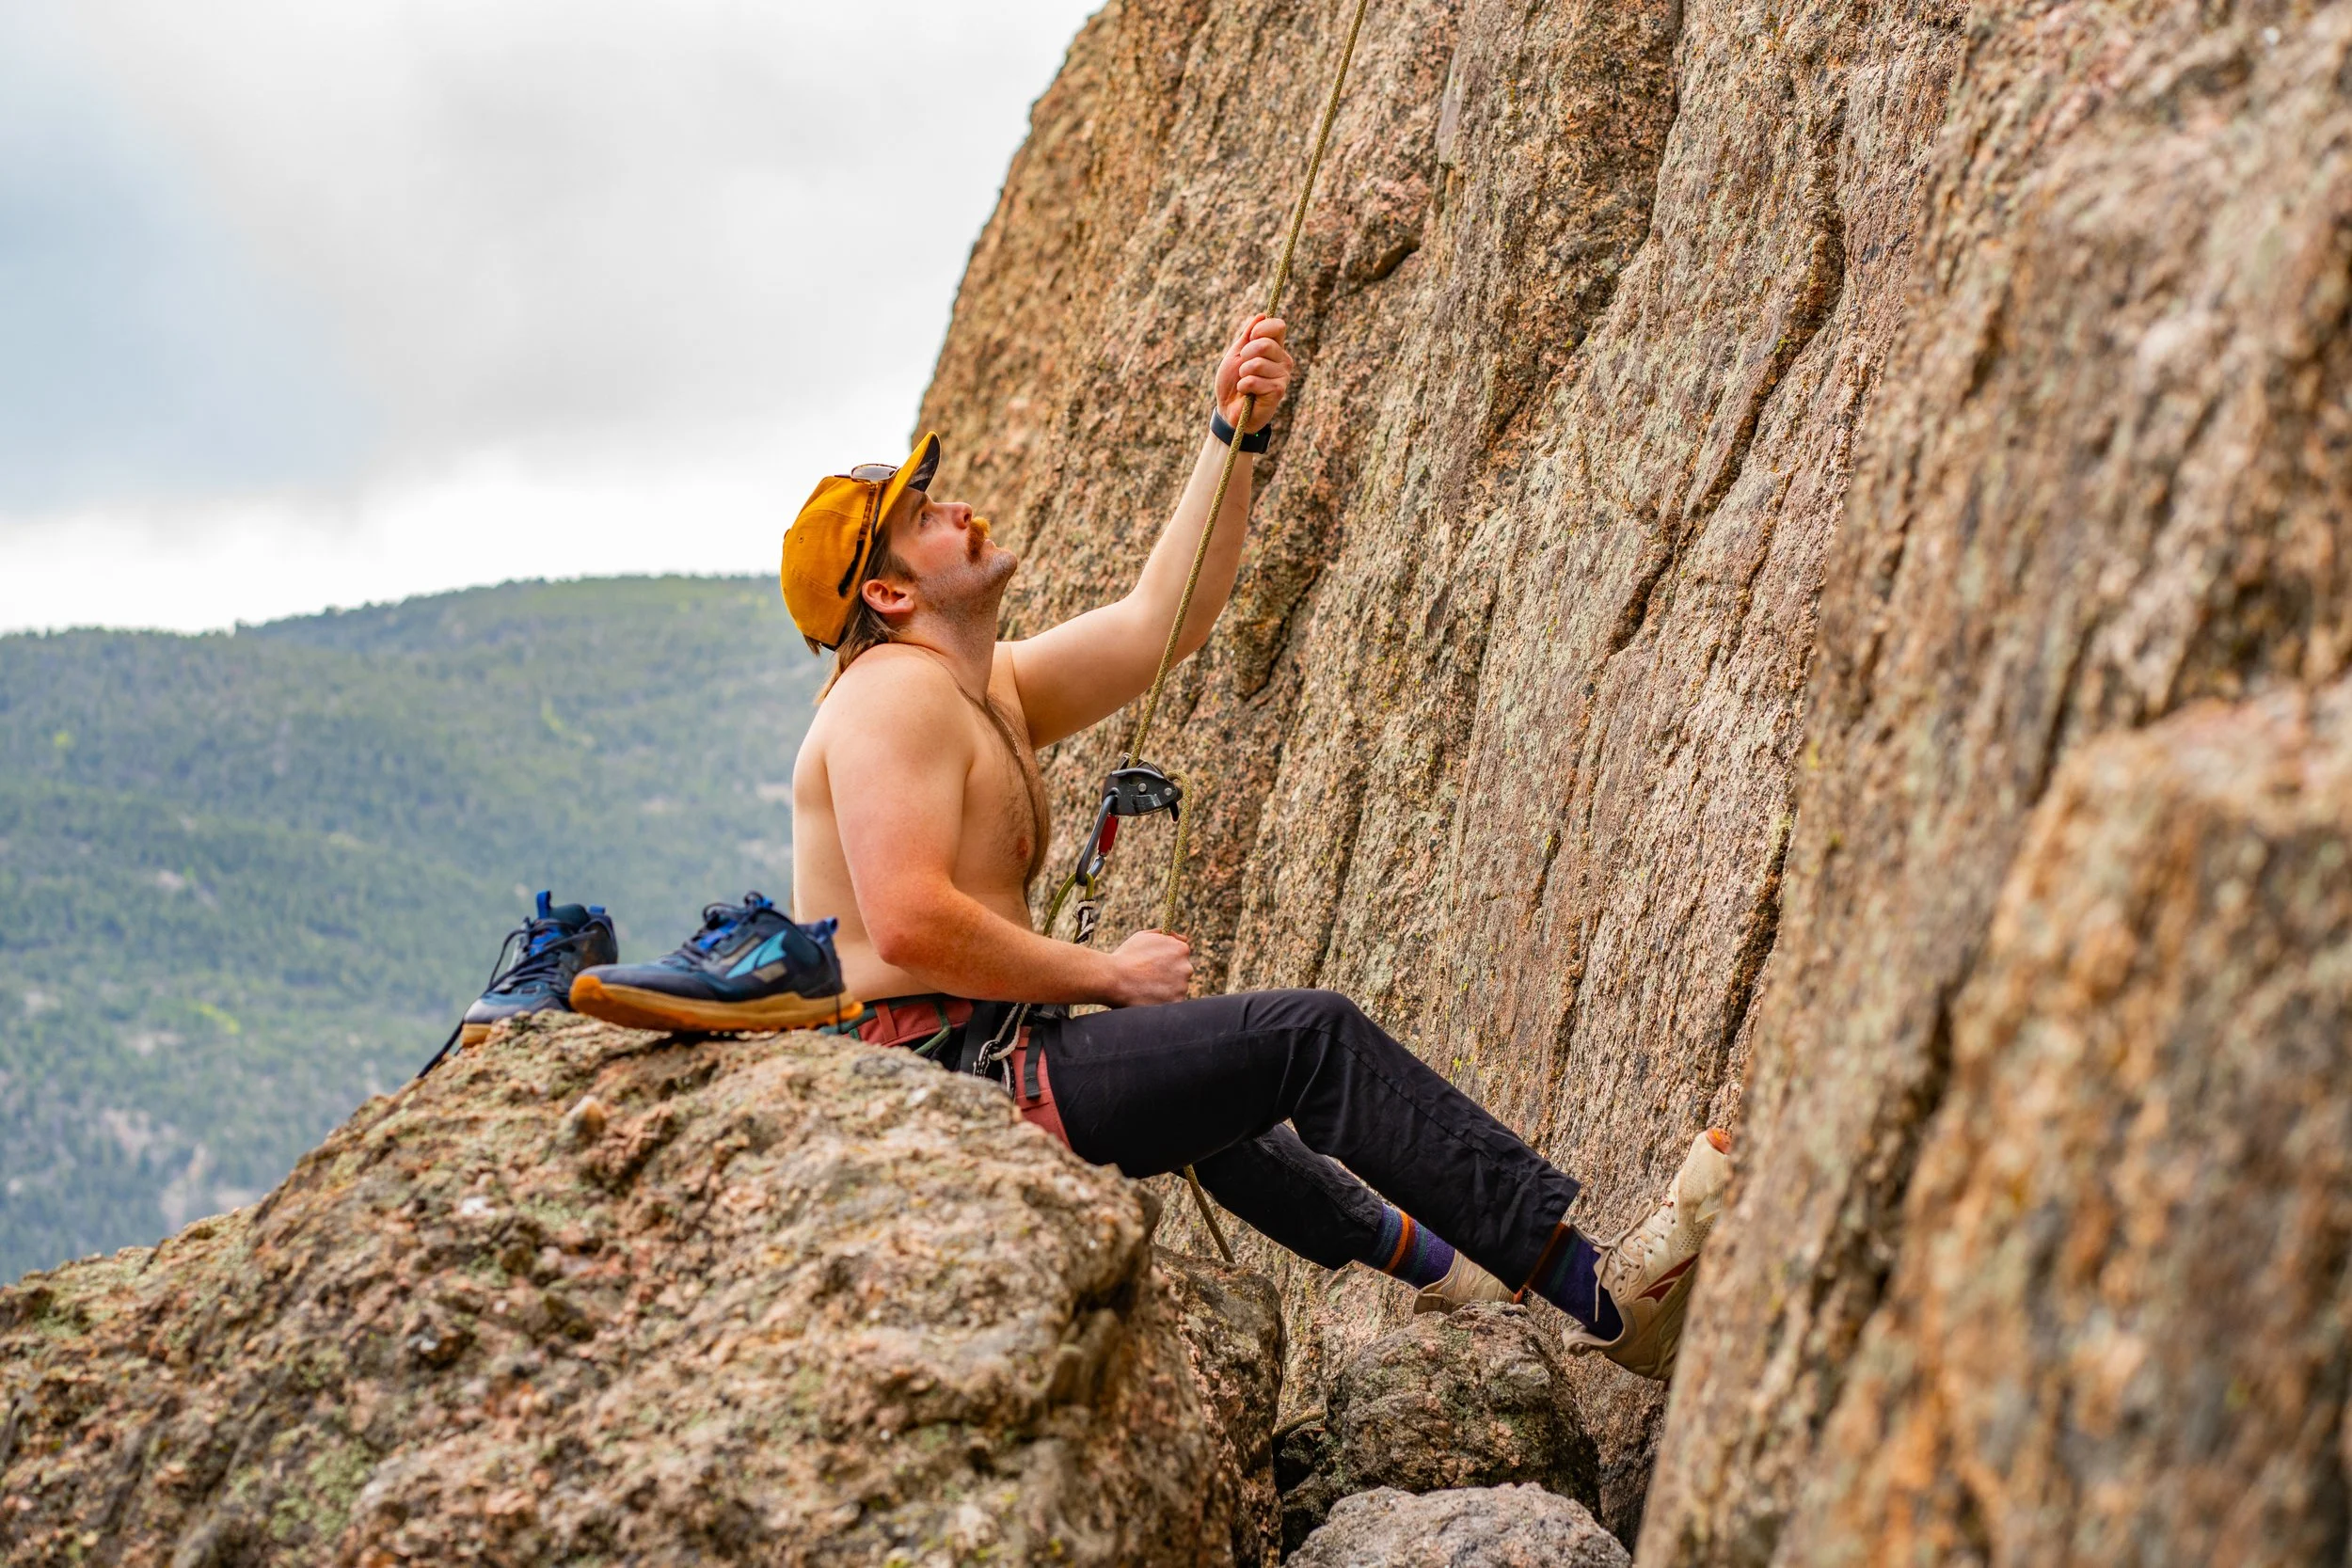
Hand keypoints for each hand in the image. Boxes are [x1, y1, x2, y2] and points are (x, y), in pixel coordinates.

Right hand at [1105, 929, 1192, 1005]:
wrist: (1113, 978)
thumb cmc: (1126, 956)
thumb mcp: (1144, 936)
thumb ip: (1166, 935)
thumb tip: (1183, 938)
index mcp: (1181, 949)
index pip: (1181, 955)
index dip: (1165, 960)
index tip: (1153, 965)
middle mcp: (1186, 967)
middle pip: (1181, 972)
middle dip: (1168, 974)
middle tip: (1148, 977)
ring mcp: (1182, 986)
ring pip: (1177, 988)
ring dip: (1165, 988)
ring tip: (1145, 987)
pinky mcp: (1175, 1002)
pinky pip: (1172, 1001)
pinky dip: (1162, 1000)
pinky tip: (1148, 996)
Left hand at [1214, 314, 1293, 433]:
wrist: (1229, 410)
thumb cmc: (1232, 382)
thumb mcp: (1236, 354)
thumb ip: (1248, 335)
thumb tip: (1261, 315)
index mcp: (1275, 348)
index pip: (1278, 326)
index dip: (1261, 329)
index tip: (1249, 338)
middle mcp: (1283, 360)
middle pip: (1264, 344)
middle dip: (1245, 355)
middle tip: (1243, 369)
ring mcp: (1283, 376)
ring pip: (1257, 363)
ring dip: (1243, 374)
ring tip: (1244, 382)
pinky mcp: (1278, 391)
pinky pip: (1254, 380)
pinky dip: (1244, 386)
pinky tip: (1247, 393)